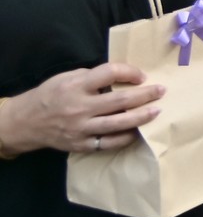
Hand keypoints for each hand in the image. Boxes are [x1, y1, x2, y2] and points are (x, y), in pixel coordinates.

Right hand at [1, 63, 161, 154]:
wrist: (26, 121)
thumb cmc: (51, 94)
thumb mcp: (68, 77)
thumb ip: (94, 77)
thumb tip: (123, 76)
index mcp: (76, 86)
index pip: (109, 74)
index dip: (129, 72)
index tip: (142, 76)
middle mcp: (79, 107)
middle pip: (120, 101)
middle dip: (145, 95)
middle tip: (162, 91)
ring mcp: (81, 128)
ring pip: (118, 124)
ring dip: (141, 117)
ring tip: (157, 112)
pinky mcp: (81, 145)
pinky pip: (109, 143)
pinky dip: (126, 138)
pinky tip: (138, 132)